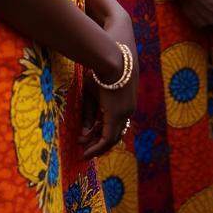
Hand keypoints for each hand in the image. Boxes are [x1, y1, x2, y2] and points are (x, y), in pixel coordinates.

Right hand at [80, 40, 138, 159]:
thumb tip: (85, 132)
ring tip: (84, 152)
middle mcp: (127, 111)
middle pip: (115, 134)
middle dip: (99, 143)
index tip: (88, 138)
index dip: (101, 133)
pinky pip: (108, 137)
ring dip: (97, 146)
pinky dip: (98, 146)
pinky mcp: (117, 115)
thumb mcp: (92, 94)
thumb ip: (90, 113)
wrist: (112, 60)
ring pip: (112, 138)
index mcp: (124, 104)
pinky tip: (87, 152)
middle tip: (86, 150)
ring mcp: (124, 114)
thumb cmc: (100, 72)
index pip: (116, 124)